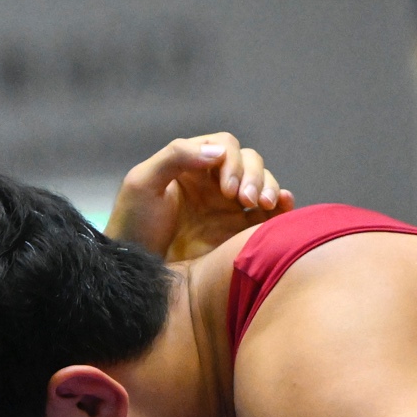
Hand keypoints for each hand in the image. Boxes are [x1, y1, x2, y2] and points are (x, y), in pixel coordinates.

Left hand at [105, 132, 294, 262]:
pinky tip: (284, 206)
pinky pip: (267, 213)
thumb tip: (218, 152)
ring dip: (269, 188)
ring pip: (261, 184)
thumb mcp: (143, 183)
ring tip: (265, 205)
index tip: (226, 189)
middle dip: (253, 176)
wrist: (134, 270)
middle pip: (248, 162)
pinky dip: (282, 205)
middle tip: (246, 200)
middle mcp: (213, 182)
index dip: (232, 162)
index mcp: (192, 166)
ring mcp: (228, 207)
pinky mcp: (237, 232)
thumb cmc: (132, 224)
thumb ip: (175, 157)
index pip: (225, 147)